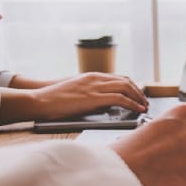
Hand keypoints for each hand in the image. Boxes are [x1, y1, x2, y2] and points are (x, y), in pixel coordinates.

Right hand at [0, 73, 148, 122]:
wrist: (41, 99)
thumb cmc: (55, 99)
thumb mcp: (77, 92)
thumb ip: (91, 94)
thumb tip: (104, 104)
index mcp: (92, 76)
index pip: (119, 77)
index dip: (132, 86)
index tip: (138, 94)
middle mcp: (96, 78)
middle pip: (126, 81)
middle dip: (138, 92)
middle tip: (144, 102)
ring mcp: (95, 86)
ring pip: (127, 88)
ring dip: (139, 98)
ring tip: (144, 106)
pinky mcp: (94, 97)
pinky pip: (121, 99)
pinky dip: (132, 104)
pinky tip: (138, 109)